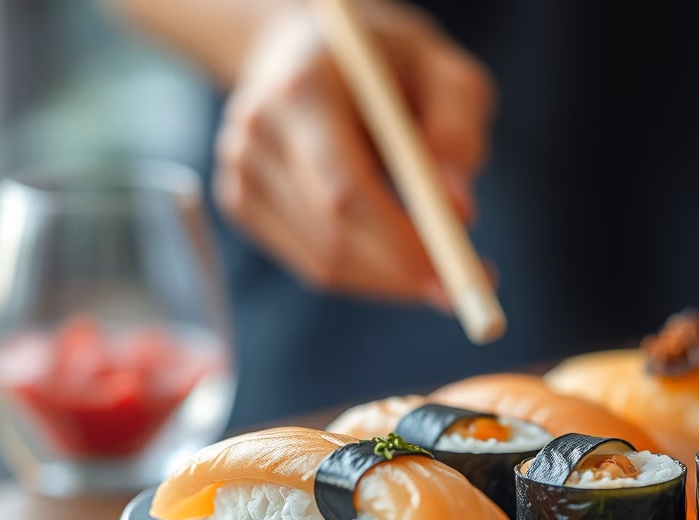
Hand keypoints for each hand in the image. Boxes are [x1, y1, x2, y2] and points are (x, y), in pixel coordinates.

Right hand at [215, 2, 495, 307]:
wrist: (315, 50)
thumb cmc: (392, 65)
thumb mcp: (444, 73)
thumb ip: (459, 130)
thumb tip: (459, 208)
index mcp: (303, 88)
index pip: (345, 190)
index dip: (399, 243)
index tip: (454, 274)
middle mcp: (256, 129)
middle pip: (330, 234)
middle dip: (400, 274)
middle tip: (460, 289)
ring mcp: (239, 168)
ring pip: (321, 261)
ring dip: (387, 278)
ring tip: (435, 256)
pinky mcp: (238, 201)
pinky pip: (309, 263)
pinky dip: (361, 271)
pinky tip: (387, 241)